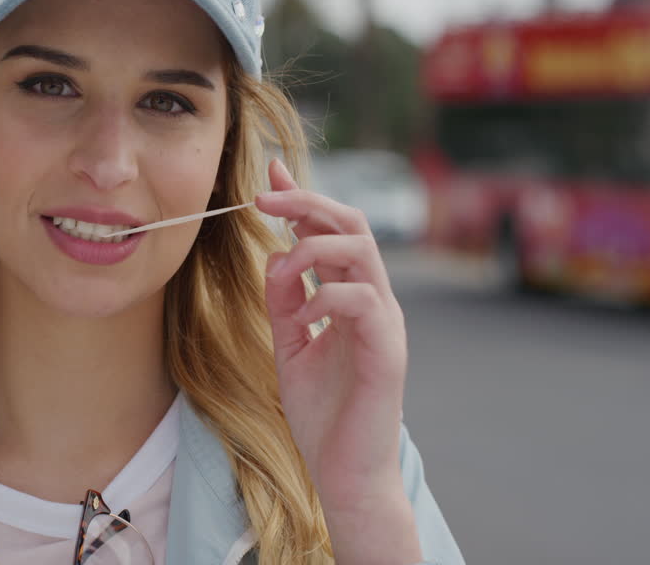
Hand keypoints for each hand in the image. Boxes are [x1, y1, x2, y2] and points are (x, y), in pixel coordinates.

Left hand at [256, 158, 422, 563]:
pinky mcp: (387, 351)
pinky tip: (301, 318)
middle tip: (263, 199)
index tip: (269, 175)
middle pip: (352, 225)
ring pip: (361, 251)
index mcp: (351, 296)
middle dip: (306, 203)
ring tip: (280, 271)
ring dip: (311, 247)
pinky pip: (361, 300)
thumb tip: (273, 255)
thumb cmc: (323, 414)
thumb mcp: (290, 346)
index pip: (332, 231)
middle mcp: (374, 300)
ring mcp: (385, 323)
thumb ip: (284, 302)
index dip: (303, 199)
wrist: (345, 474)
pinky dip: (323, 296)